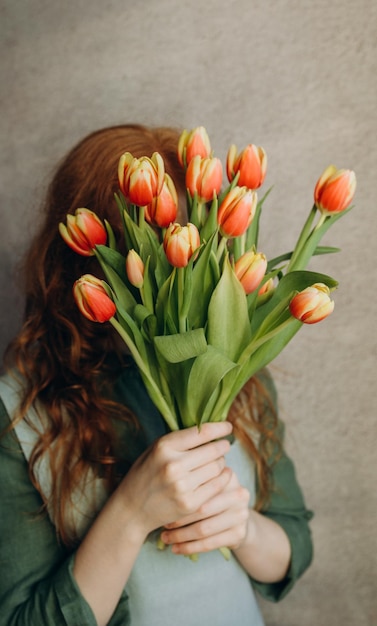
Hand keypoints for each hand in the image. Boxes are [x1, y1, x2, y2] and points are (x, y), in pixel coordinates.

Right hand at [119, 421, 233, 539]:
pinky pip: (217, 485)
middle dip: (222, 446)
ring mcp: (182, 486)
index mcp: (164, 447)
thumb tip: (210, 430)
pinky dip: (223, 477)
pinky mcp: (190, 503)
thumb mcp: (155, 449)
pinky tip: (222, 474)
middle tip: (224, 445)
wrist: (132, 509)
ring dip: (222, 462)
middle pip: (212, 450)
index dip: (219, 428)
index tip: (228, 427)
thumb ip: (179, 440)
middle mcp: (173, 465)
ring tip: (218, 460)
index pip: (201, 432)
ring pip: (217, 467)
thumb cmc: (145, 473)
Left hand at [159, 468, 250, 555]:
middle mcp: (239, 494)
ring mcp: (241, 514)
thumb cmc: (212, 498)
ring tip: (165, 538)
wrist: (235, 518)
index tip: (165, 505)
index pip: (200, 488)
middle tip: (163, 524)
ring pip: (203, 529)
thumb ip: (191, 482)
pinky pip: (209, 543)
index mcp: (228, 477)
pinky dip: (189, 547)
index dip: (181, 498)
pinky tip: (176, 548)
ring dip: (181, 536)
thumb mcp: (206, 485)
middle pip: (202, 509)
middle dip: (179, 519)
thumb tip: (162, 486)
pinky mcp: (239, 533)